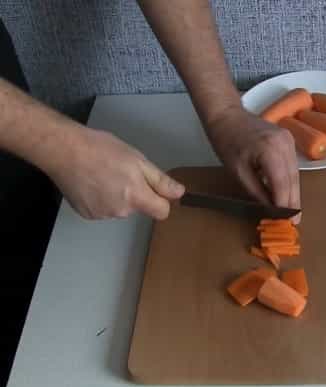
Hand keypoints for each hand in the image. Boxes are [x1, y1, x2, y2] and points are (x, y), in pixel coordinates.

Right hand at [47, 128, 184, 219]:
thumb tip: (179, 193)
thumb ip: (160, 180)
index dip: (161, 200)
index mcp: (135, 197)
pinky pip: (103, 209)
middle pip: (139, 208)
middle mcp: (120, 211)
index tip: (154, 188)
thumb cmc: (101, 149)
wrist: (63, 150)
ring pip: (120, 208)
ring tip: (103, 175)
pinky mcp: (85, 214)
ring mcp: (101, 215)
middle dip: (135, 193)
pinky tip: (91, 182)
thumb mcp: (137, 160)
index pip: (162, 212)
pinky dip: (100, 199)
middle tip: (121, 172)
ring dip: (117, 196)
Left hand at [206, 105, 300, 221]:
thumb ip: (256, 191)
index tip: (286, 222)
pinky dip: (290, 181)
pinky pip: (293, 166)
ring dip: (293, 194)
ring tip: (291, 213)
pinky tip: (287, 194)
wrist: (227, 114)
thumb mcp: (237, 172)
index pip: (283, 184)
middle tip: (293, 223)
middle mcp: (285, 144)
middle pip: (293, 180)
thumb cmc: (226, 142)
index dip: (285, 205)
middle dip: (293, 202)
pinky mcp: (290, 140)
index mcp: (270, 150)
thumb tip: (270, 210)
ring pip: (296, 174)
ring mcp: (290, 140)